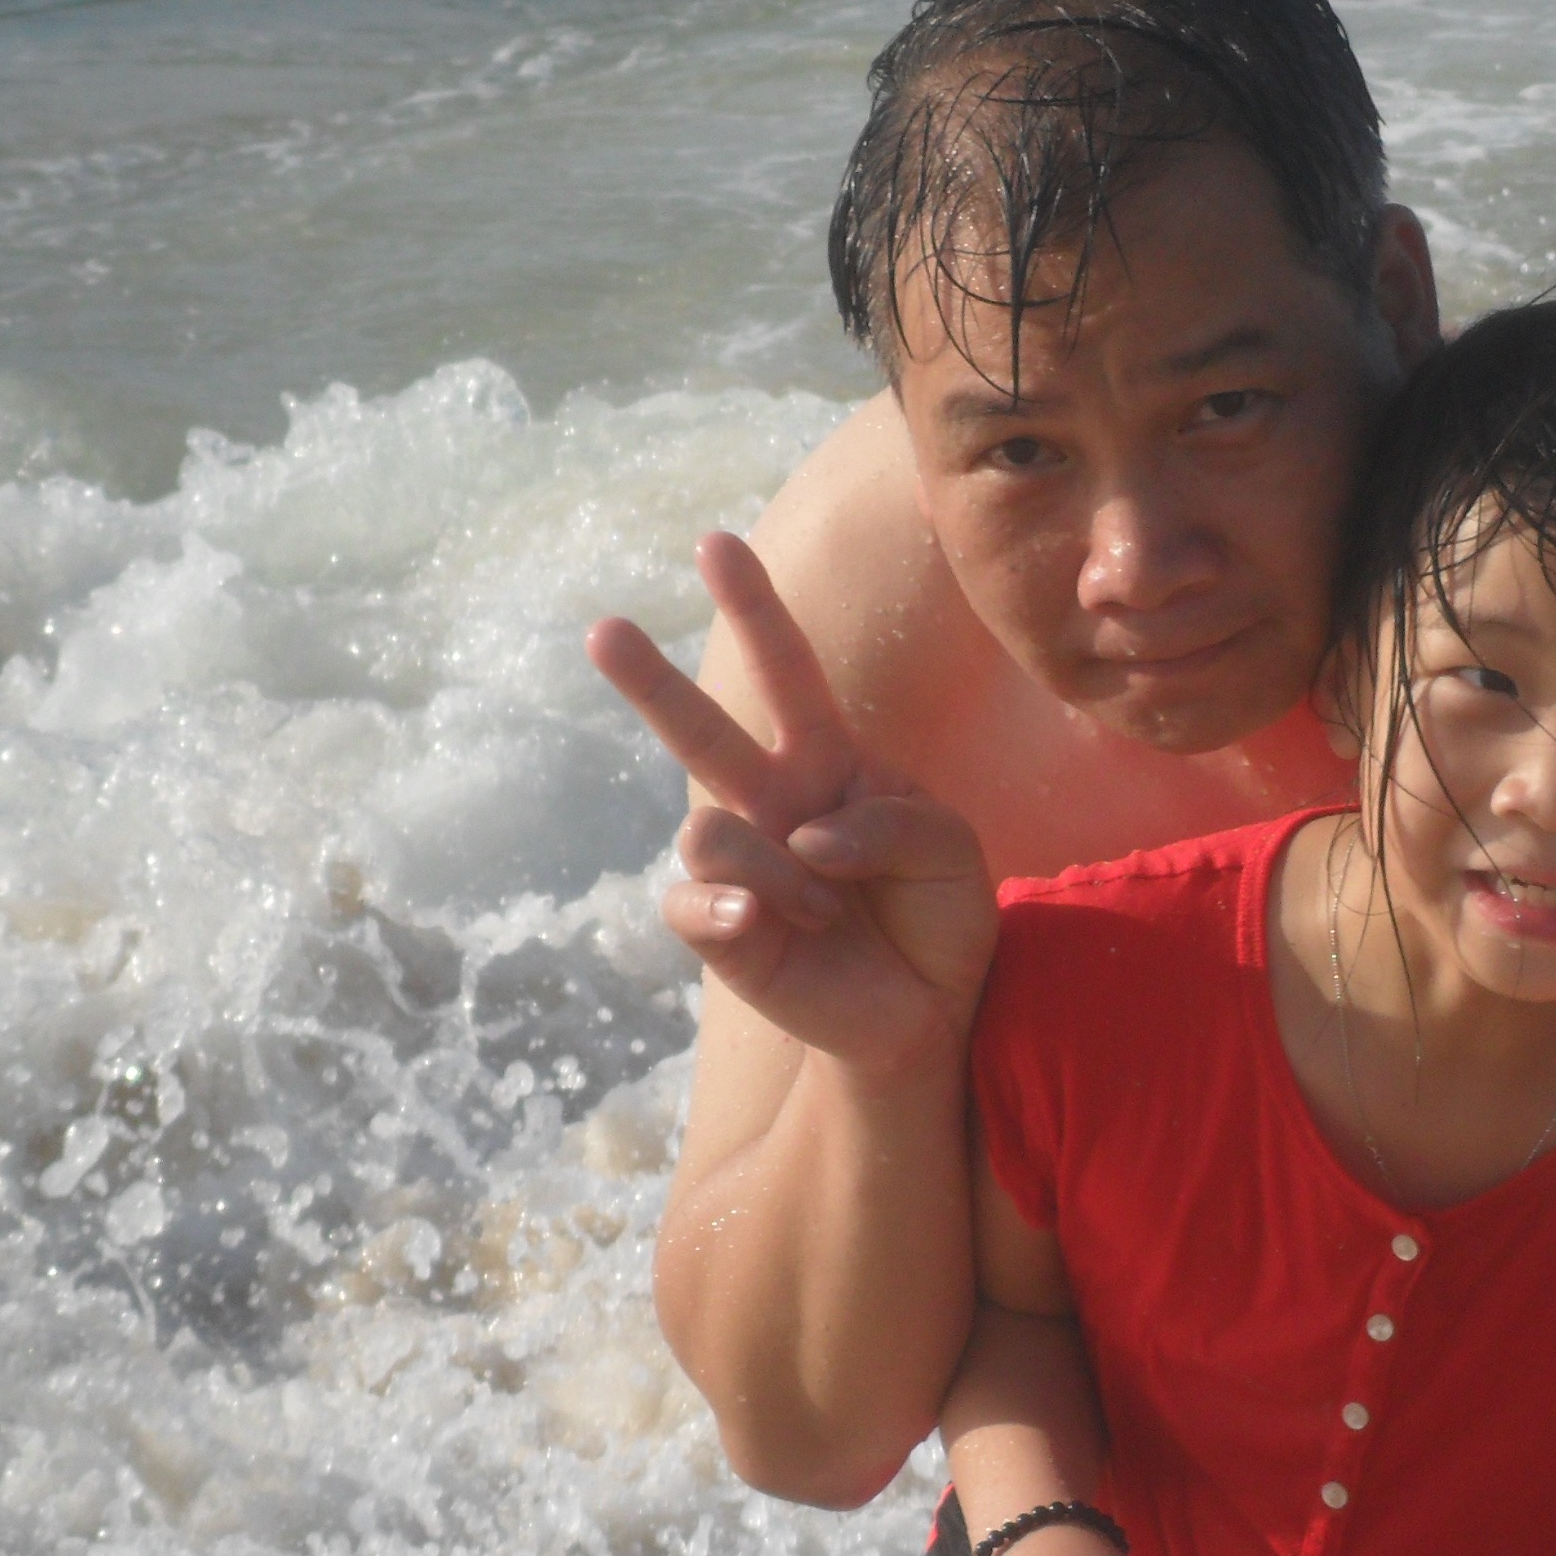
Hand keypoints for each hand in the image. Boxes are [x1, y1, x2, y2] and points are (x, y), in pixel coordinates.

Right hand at [587, 531, 995, 1070]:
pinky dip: (735, 912)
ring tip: (825, 913)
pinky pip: (693, 902)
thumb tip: (802, 840)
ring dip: (784, 875)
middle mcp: (774, 803)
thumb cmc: (943, 917)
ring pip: (709, 829)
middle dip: (649, 682)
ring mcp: (742, 866)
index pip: (786, 673)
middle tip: (601, 629)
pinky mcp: (721, 931)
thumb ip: (894, 823)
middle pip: (701, 731)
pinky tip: (766, 926)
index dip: (753, 609)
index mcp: (831, 762)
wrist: (933, 1012)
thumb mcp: (953, 849)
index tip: (714, 543)